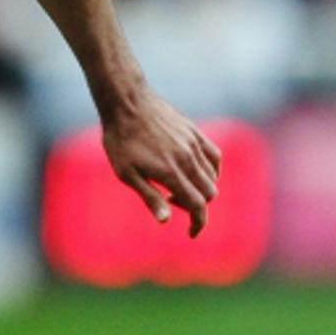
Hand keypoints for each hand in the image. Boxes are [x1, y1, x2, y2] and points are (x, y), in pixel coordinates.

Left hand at [100, 87, 221, 237]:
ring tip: (178, 186)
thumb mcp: (126, 173)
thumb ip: (149, 197)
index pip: (198, 206)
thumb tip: (166, 220)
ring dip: (202, 189)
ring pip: (213, 176)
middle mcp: (188, 159)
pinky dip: (212, 170)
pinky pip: (215, 156)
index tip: (192, 233)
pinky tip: (196, 171)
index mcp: (171, 172)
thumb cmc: (120, 139)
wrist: (126, 101)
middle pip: (209, 193)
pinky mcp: (195, 132)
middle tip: (172, 202)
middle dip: (198, 207)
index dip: (198, 223)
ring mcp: (194, 144)